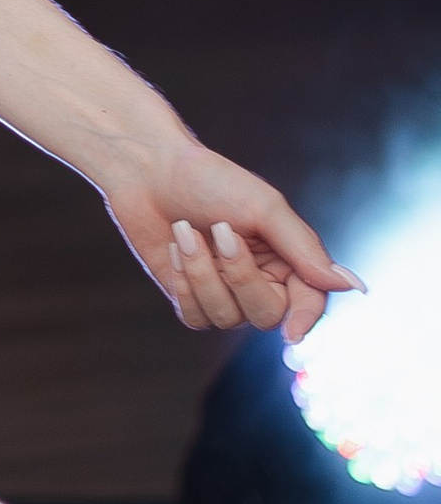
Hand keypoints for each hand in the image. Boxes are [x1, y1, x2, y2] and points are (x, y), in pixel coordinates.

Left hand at [96, 140, 356, 341]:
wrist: (151, 170)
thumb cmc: (212, 181)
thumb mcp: (265, 209)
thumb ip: (305, 250)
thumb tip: (352, 286)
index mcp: (288, 260)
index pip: (309, 302)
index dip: (304, 319)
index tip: (292, 332)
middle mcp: (261, 282)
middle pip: (266, 315)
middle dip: (240, 276)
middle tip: (221, 231)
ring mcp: (225, 293)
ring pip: (226, 317)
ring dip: (202, 272)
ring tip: (185, 231)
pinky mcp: (190, 298)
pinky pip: (195, 317)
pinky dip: (183, 283)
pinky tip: (173, 247)